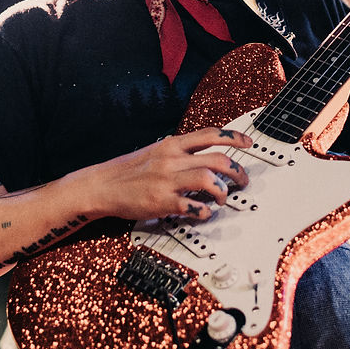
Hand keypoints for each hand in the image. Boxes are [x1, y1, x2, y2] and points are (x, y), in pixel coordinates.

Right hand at [78, 127, 252, 221]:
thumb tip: (204, 155)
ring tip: (222, 198)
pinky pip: (192, 206)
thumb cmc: (128, 171)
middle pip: (217, 159)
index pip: (210, 135)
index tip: (249, 143)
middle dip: (236, 171)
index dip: (234, 138)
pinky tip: (205, 213)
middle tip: (242, 180)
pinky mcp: (161, 201)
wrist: (100, 185)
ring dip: (222, 191)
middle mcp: (172, 159)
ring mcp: (167, 180)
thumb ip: (179, 152)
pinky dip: (204, 211)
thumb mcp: (156, 152)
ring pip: (208, 179)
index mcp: (172, 145)